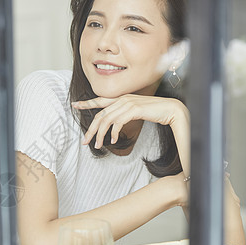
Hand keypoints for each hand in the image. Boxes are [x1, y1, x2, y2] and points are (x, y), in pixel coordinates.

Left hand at [71, 94, 187, 148]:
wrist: (171, 109)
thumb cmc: (155, 112)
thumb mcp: (136, 112)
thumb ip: (124, 114)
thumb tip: (114, 124)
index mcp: (121, 98)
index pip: (100, 100)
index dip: (87, 103)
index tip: (75, 105)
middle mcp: (122, 99)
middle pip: (100, 115)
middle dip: (90, 129)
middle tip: (84, 141)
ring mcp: (127, 103)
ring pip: (106, 120)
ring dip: (100, 135)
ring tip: (97, 146)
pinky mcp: (133, 109)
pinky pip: (117, 123)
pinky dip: (113, 133)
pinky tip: (112, 141)